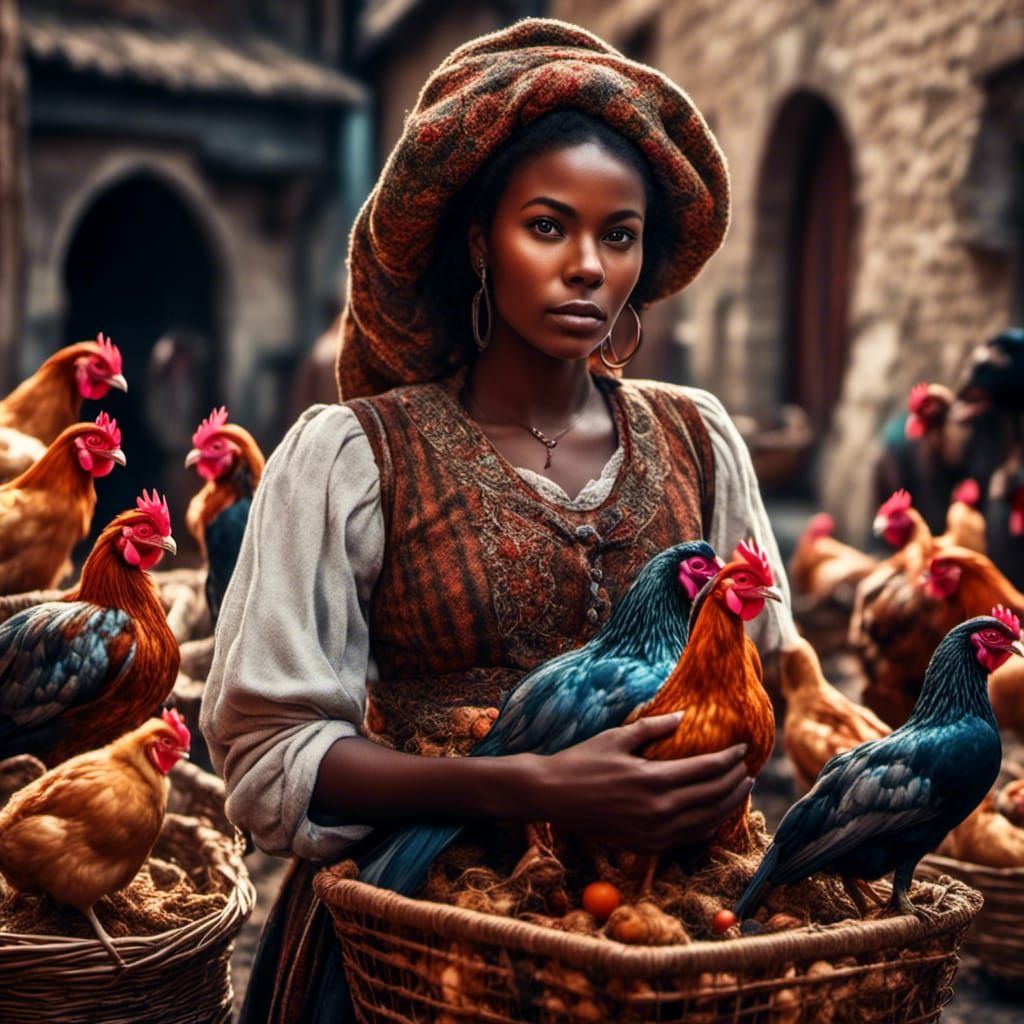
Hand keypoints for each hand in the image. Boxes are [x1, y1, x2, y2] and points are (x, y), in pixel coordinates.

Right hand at [522, 713, 752, 853]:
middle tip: (748, 769)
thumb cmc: (582, 761)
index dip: (731, 759)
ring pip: (707, 821)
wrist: (552, 796)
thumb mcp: (617, 737)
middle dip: (737, 782)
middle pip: (714, 796)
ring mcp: (654, 833)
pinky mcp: (646, 846)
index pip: (708, 770)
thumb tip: (684, 716)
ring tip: (741, 790)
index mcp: (654, 780)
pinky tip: (715, 815)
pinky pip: (689, 838)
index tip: (744, 749)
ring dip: (729, 805)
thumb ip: (654, 728)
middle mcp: (659, 811)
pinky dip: (708, 826)